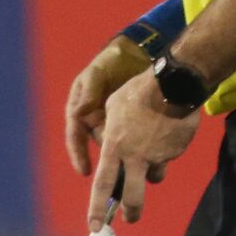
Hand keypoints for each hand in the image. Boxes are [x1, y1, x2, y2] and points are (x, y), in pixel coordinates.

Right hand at [64, 37, 151, 175]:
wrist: (136, 54)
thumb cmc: (111, 63)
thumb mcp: (96, 73)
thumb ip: (89, 90)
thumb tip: (79, 111)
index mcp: (83, 112)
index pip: (78, 137)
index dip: (79, 154)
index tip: (85, 171)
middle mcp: (98, 122)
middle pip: (103, 149)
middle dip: (109, 168)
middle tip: (117, 182)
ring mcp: (117, 124)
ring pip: (121, 149)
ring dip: (130, 162)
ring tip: (142, 174)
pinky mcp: (136, 124)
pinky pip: (139, 142)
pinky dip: (147, 150)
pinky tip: (157, 159)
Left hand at [89, 68, 201, 227]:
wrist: (173, 85)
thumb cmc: (137, 92)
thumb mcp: (114, 109)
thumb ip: (112, 133)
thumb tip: (112, 144)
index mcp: (114, 147)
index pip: (103, 185)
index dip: (97, 208)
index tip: (95, 227)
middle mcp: (134, 157)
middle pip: (132, 196)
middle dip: (131, 211)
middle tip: (130, 217)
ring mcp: (157, 156)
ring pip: (154, 177)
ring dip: (151, 172)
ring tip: (153, 151)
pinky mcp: (175, 152)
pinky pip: (168, 159)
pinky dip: (165, 153)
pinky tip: (167, 134)